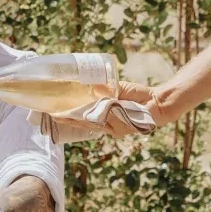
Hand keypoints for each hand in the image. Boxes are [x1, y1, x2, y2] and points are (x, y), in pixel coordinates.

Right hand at [49, 82, 167, 138]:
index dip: (69, 116)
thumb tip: (85, 83)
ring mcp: (114, 128)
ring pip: (93, 123)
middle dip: (69, 119)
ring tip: (63, 114)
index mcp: (104, 117)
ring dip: (78, 118)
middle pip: (84, 123)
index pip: (83, 117)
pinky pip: (107, 120)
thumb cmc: (137, 95)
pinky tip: (88, 111)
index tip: (54, 113)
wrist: (157, 101)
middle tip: (53, 116)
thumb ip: (102, 90)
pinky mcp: (122, 128)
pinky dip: (99, 114)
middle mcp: (107, 125)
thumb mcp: (115, 89)